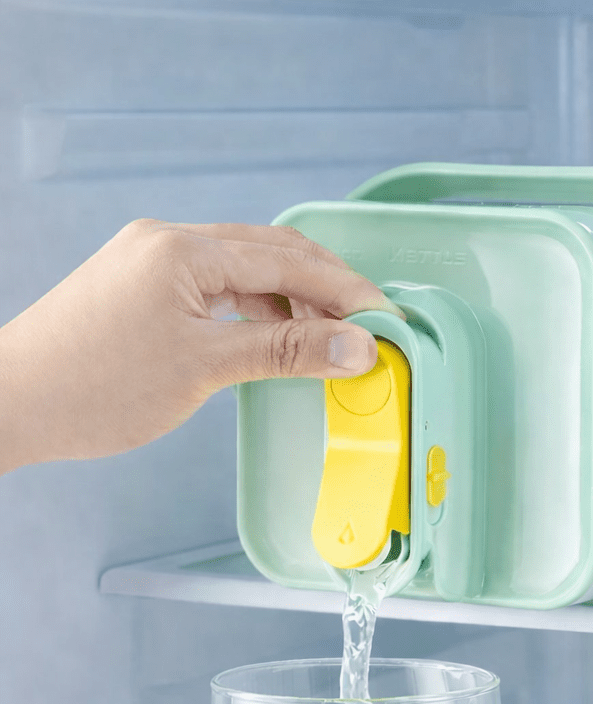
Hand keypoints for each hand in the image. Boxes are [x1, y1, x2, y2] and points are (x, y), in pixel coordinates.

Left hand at [0, 219, 401, 474]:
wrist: (14, 404)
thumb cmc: (92, 387)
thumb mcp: (205, 368)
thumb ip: (287, 350)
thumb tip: (355, 346)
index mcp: (182, 249)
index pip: (287, 260)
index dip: (345, 291)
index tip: (386, 319)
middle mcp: (168, 242)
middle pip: (272, 253)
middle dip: (326, 288)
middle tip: (367, 326)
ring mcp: (153, 262)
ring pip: (247, 269)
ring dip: (293, 299)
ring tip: (328, 339)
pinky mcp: (144, 286)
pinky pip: (219, 286)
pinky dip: (258, 309)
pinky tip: (275, 336)